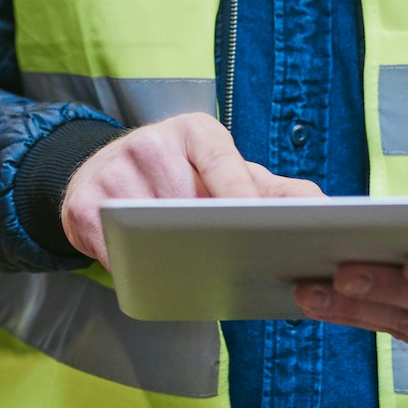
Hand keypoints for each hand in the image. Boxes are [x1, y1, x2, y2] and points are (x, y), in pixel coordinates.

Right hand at [62, 112, 322, 264]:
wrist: (99, 173)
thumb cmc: (177, 177)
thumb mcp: (223, 170)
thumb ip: (274, 190)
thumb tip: (326, 210)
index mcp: (194, 131)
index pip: (223, 160)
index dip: (241, 194)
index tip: (259, 226)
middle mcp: (151, 144)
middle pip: (186, 201)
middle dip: (210, 236)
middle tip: (237, 265)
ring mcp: (112, 172)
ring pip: (150, 229)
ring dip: (172, 257)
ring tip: (194, 274)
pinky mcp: (81, 204)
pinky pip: (113, 248)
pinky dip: (134, 268)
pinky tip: (150, 276)